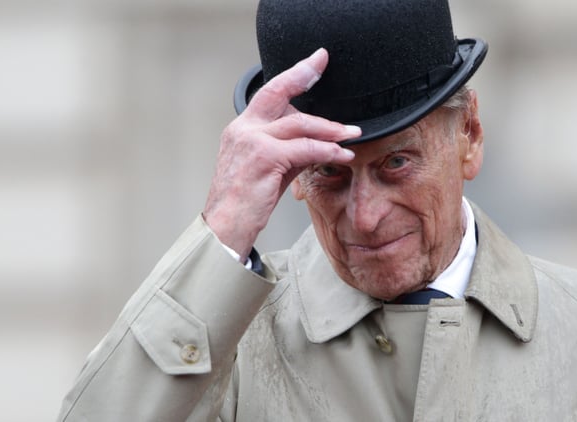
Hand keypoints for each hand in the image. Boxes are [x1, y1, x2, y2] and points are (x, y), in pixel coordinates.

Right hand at [203, 48, 359, 259]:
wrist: (225, 227)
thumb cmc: (245, 202)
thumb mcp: (269, 169)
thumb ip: (290, 150)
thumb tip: (319, 142)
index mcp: (242, 128)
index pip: (269, 93)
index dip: (293, 75)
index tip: (314, 61)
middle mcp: (244, 129)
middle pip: (278, 92)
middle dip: (304, 75)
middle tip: (324, 65)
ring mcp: (253, 141)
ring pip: (300, 124)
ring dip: (330, 129)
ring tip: (350, 134)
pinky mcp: (265, 157)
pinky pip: (305, 148)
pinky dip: (327, 150)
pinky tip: (341, 155)